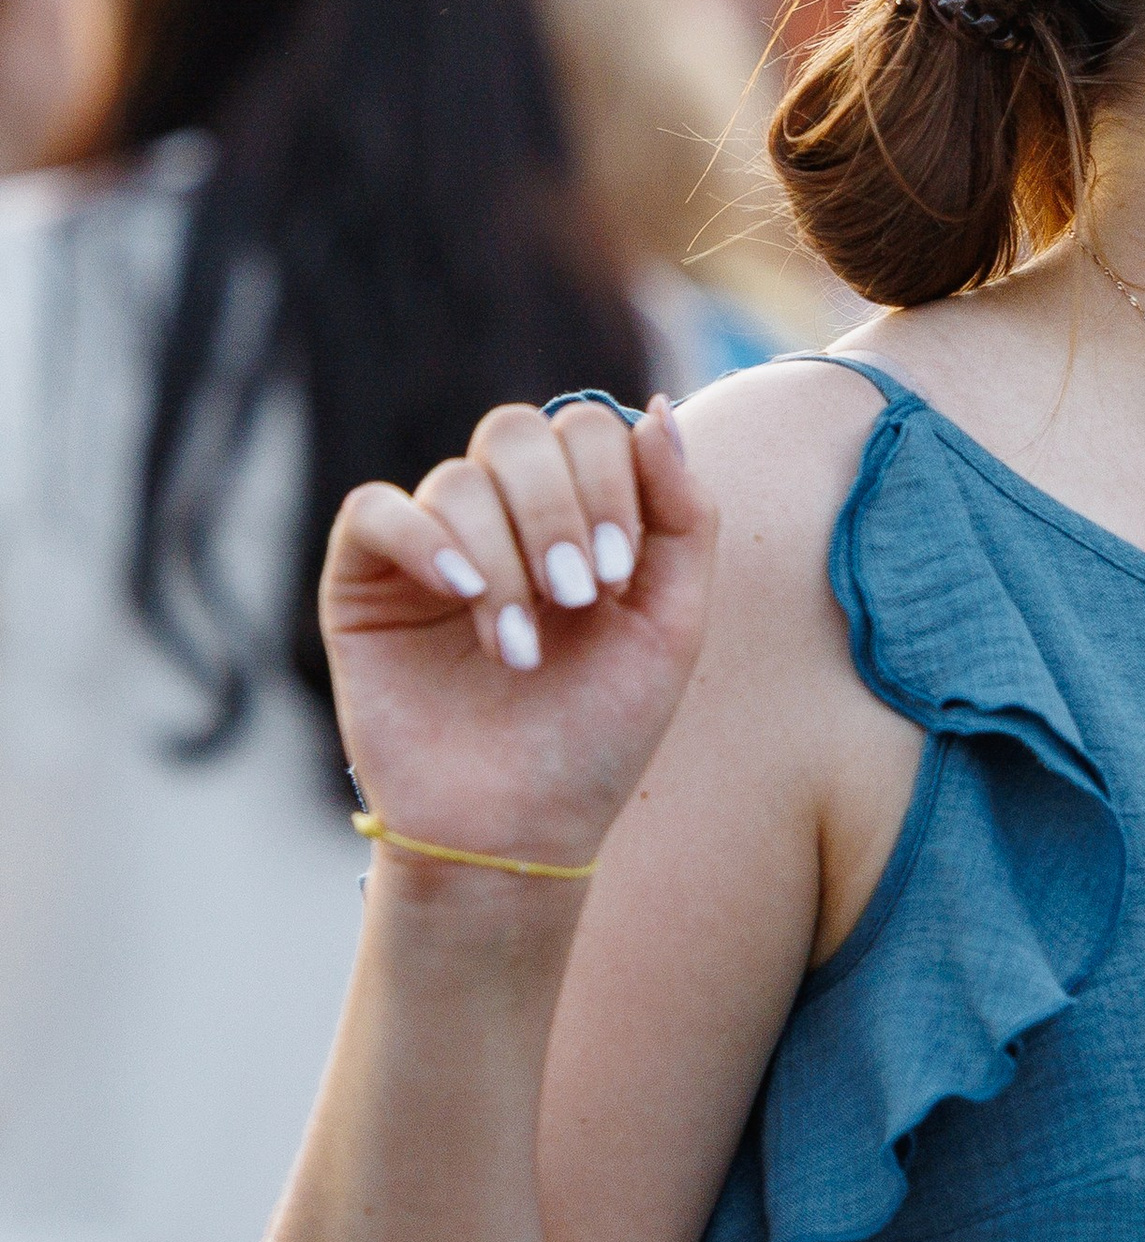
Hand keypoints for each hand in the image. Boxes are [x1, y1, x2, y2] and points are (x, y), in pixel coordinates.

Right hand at [320, 397, 716, 880]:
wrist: (516, 831)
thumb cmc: (596, 736)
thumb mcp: (671, 625)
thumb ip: (683, 516)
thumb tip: (655, 410)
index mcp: (576, 517)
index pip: (586, 429)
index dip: (609, 481)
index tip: (620, 576)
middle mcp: (501, 520)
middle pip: (518, 432)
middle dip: (557, 507)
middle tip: (577, 595)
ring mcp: (431, 547)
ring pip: (458, 479)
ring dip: (503, 557)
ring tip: (520, 647)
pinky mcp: (364, 583)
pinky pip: (375, 510)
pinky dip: (423, 538)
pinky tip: (461, 590)